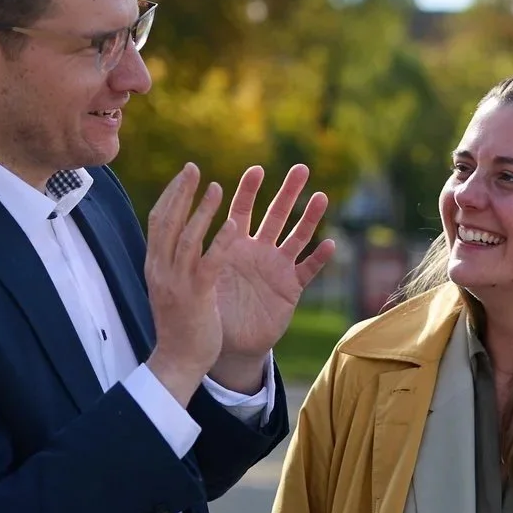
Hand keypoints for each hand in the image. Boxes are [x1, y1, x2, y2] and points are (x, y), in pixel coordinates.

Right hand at [145, 163, 228, 405]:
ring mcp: (177, 282)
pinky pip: (209, 262)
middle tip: (195, 168)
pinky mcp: (196, 296)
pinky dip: (219, 241)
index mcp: (154, 266)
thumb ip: (170, 264)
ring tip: (218, 187)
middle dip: (182, 191)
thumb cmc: (177, 325)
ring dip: (202, 210)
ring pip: (188, 236)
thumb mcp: (168, 288)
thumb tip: (174, 242)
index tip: (184, 174)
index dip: (170, 195)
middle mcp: (161, 269)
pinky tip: (232, 223)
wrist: (177, 361)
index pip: (157, 221)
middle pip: (168, 220)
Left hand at [210, 164, 334, 389]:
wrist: (227, 343)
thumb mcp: (202, 278)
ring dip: (310, 217)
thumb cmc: (210, 308)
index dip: (249, 190)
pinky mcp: (290, 287)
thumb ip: (201, 256)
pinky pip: (307, 270)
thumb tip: (183, 232)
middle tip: (301, 168)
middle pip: (276, 214)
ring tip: (321, 197)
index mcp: (234, 244)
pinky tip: (329, 244)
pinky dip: (318, 258)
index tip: (256, 170)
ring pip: (297, 236)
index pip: (242, 210)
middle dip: (288, 191)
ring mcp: (277, 267)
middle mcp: (258, 250)